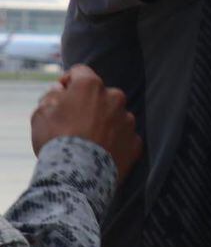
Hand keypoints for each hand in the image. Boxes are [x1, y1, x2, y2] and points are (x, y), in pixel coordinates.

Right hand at [31, 65, 142, 181]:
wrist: (77, 174)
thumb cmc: (55, 140)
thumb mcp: (41, 113)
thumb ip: (51, 96)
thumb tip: (60, 90)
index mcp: (90, 86)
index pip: (80, 72)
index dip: (68, 81)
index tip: (61, 93)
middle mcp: (114, 97)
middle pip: (101, 95)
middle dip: (88, 105)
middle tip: (73, 124)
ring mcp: (127, 119)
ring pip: (114, 116)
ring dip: (103, 123)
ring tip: (87, 142)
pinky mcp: (135, 141)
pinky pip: (124, 137)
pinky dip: (114, 142)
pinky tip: (100, 154)